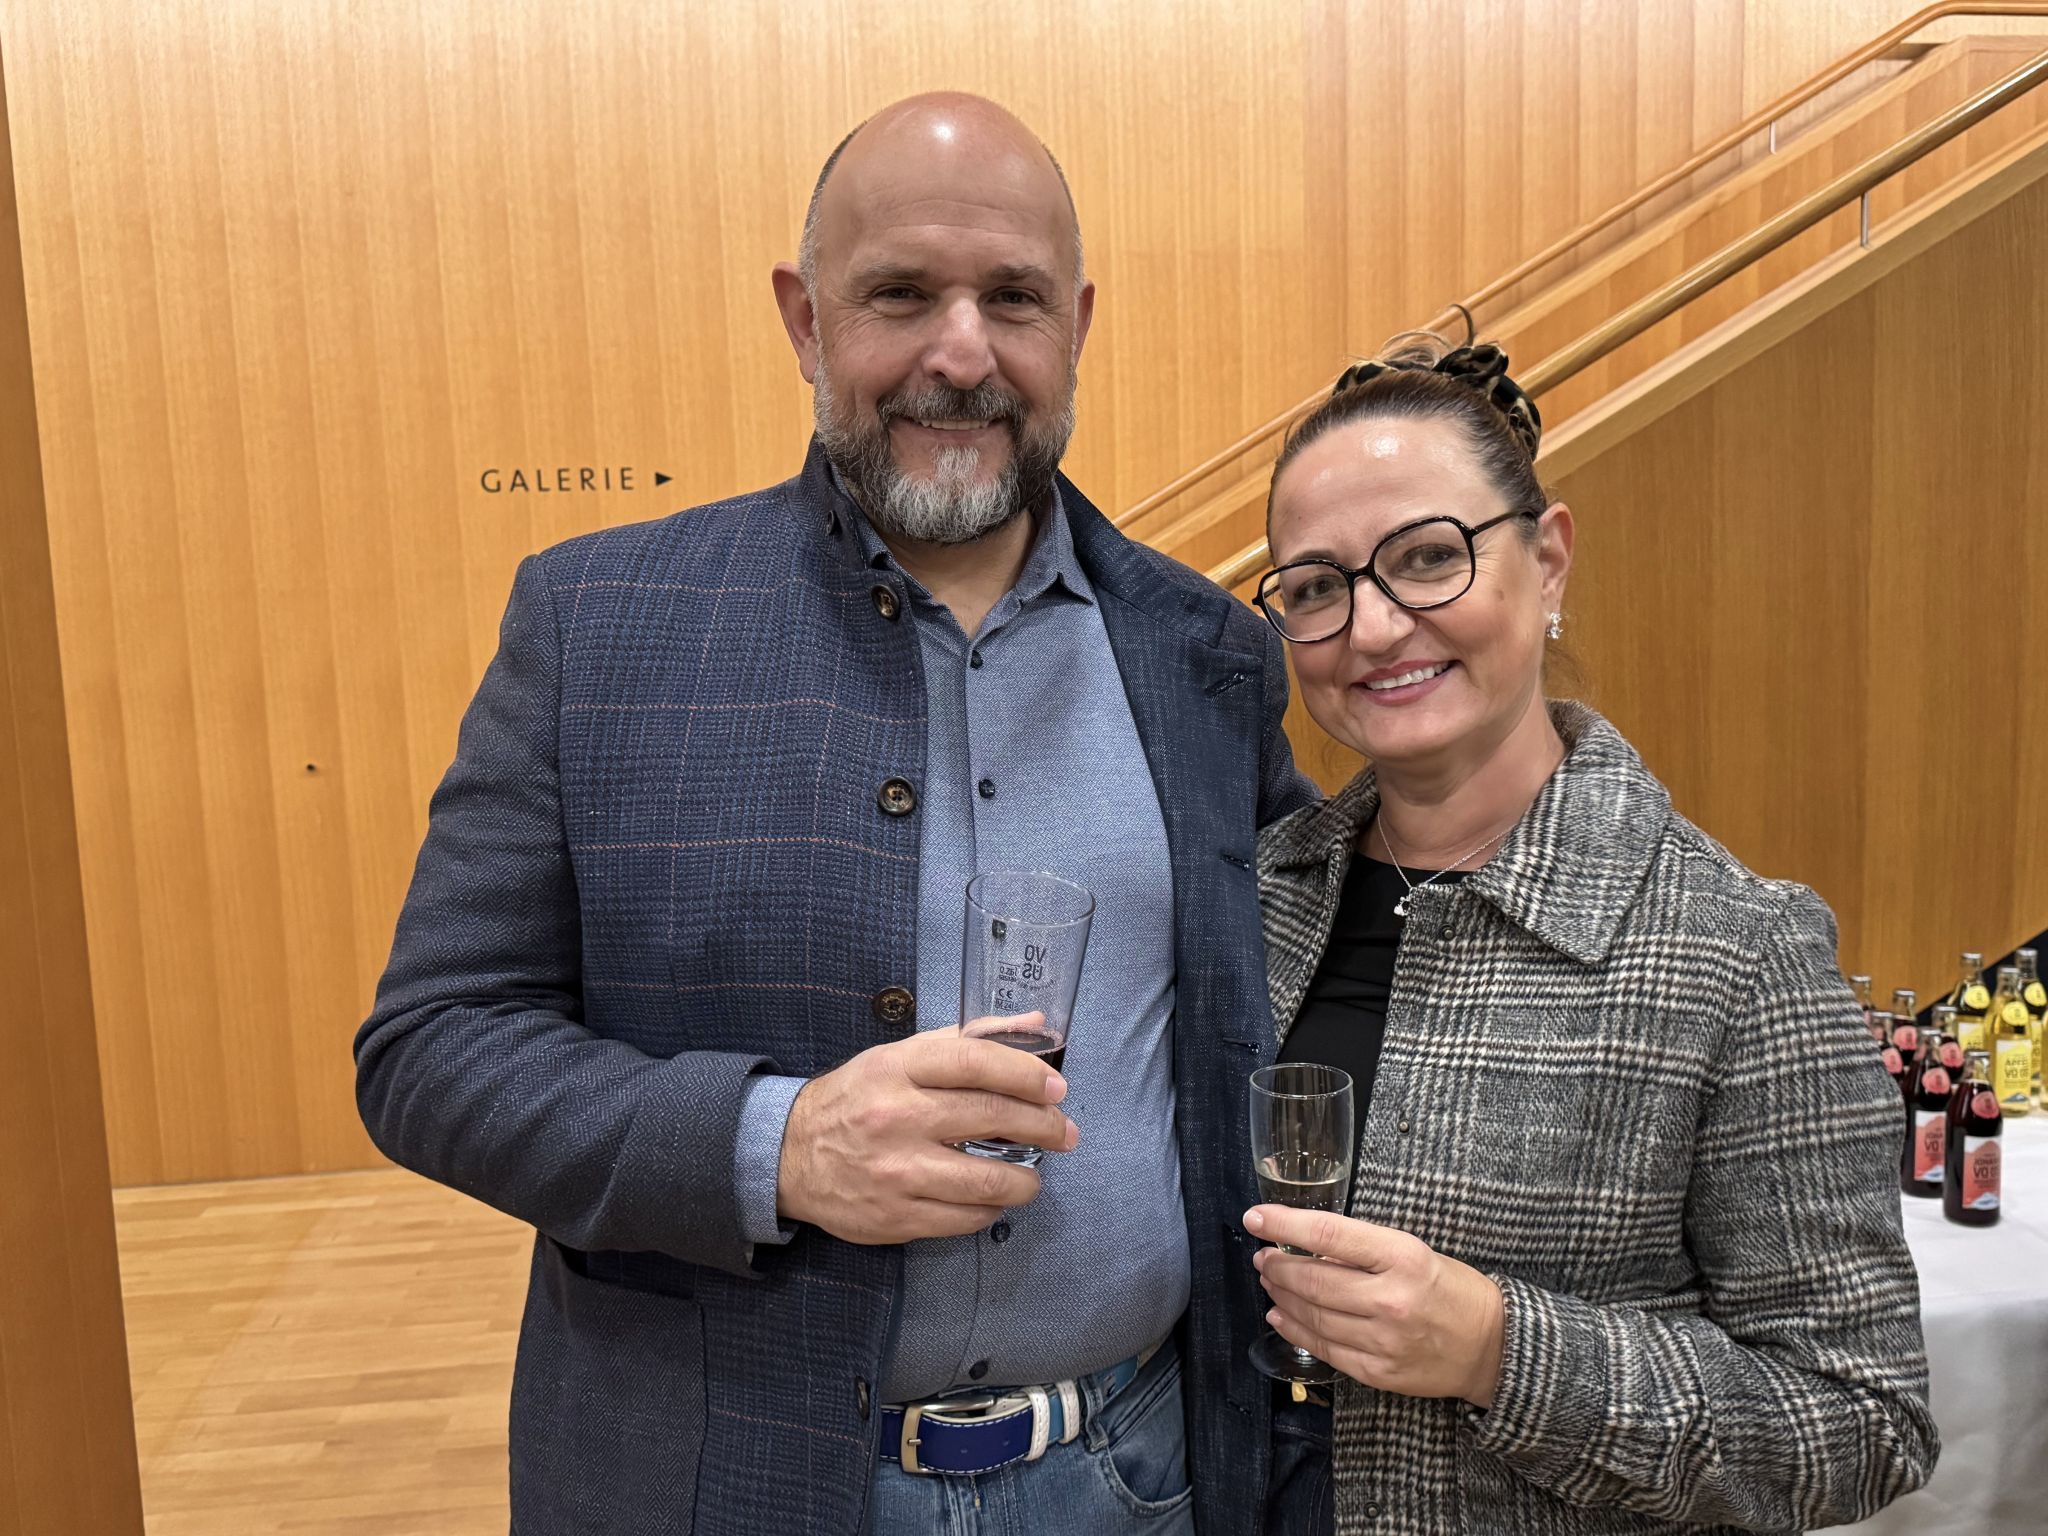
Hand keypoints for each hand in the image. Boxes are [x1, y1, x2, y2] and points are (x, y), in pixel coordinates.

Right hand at [778, 1016, 1077, 1244]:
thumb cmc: (857, 1098)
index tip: (1056, 1088)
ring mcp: (896, 1171)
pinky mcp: (895, 1217)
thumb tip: (1035, 1022)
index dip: (1027, 1074)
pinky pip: (964, 1219)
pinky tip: (992, 1198)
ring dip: (1026, 1181)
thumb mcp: (901, 1055)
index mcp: (898, 1068)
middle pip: (991, 1118)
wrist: (790, 1154)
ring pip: (986, 1180)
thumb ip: (968, 1039)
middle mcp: (897, 1117)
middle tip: (1064, 1132)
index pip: (976, 1062)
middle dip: (1043, 1126)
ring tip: (1033, 1176)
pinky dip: (989, 1209)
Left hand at [1245, 1204, 1503, 1407]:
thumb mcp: (1413, 1251)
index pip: (1328, 1234)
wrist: (1492, 1346)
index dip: (1284, 1224)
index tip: (1255, 1217)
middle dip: (1276, 1266)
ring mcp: (1383, 1341)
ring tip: (1269, 1282)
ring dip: (1281, 1296)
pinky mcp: (1378, 1372)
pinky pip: (1324, 1349)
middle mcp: (1390, 1299)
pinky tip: (1281, 1315)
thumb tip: (1306, 1243)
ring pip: (1312, 1316)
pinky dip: (1295, 1329)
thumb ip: (1363, 1248)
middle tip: (1262, 1256)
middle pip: (1313, 1279)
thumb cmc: (1450, 1289)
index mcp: (1403, 1257)